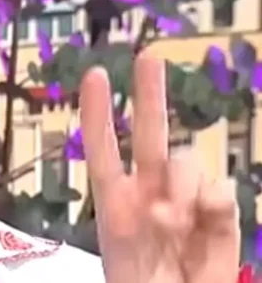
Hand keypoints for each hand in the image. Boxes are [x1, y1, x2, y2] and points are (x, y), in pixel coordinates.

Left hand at [79, 55, 239, 282]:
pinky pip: (221, 191)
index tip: (97, 76)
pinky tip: (203, 221)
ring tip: (170, 222)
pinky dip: (212, 203)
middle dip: (149, 94)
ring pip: (187, 160)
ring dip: (180, 184)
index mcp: (115, 197)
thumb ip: (140, 219)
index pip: (102, 146)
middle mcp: (150, 188)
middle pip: (149, 132)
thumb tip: (169, 201)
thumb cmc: (140, 282)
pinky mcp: (219, 215)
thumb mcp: (124, 252)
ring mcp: (186, 199)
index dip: (99, 112)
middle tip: (149, 57)